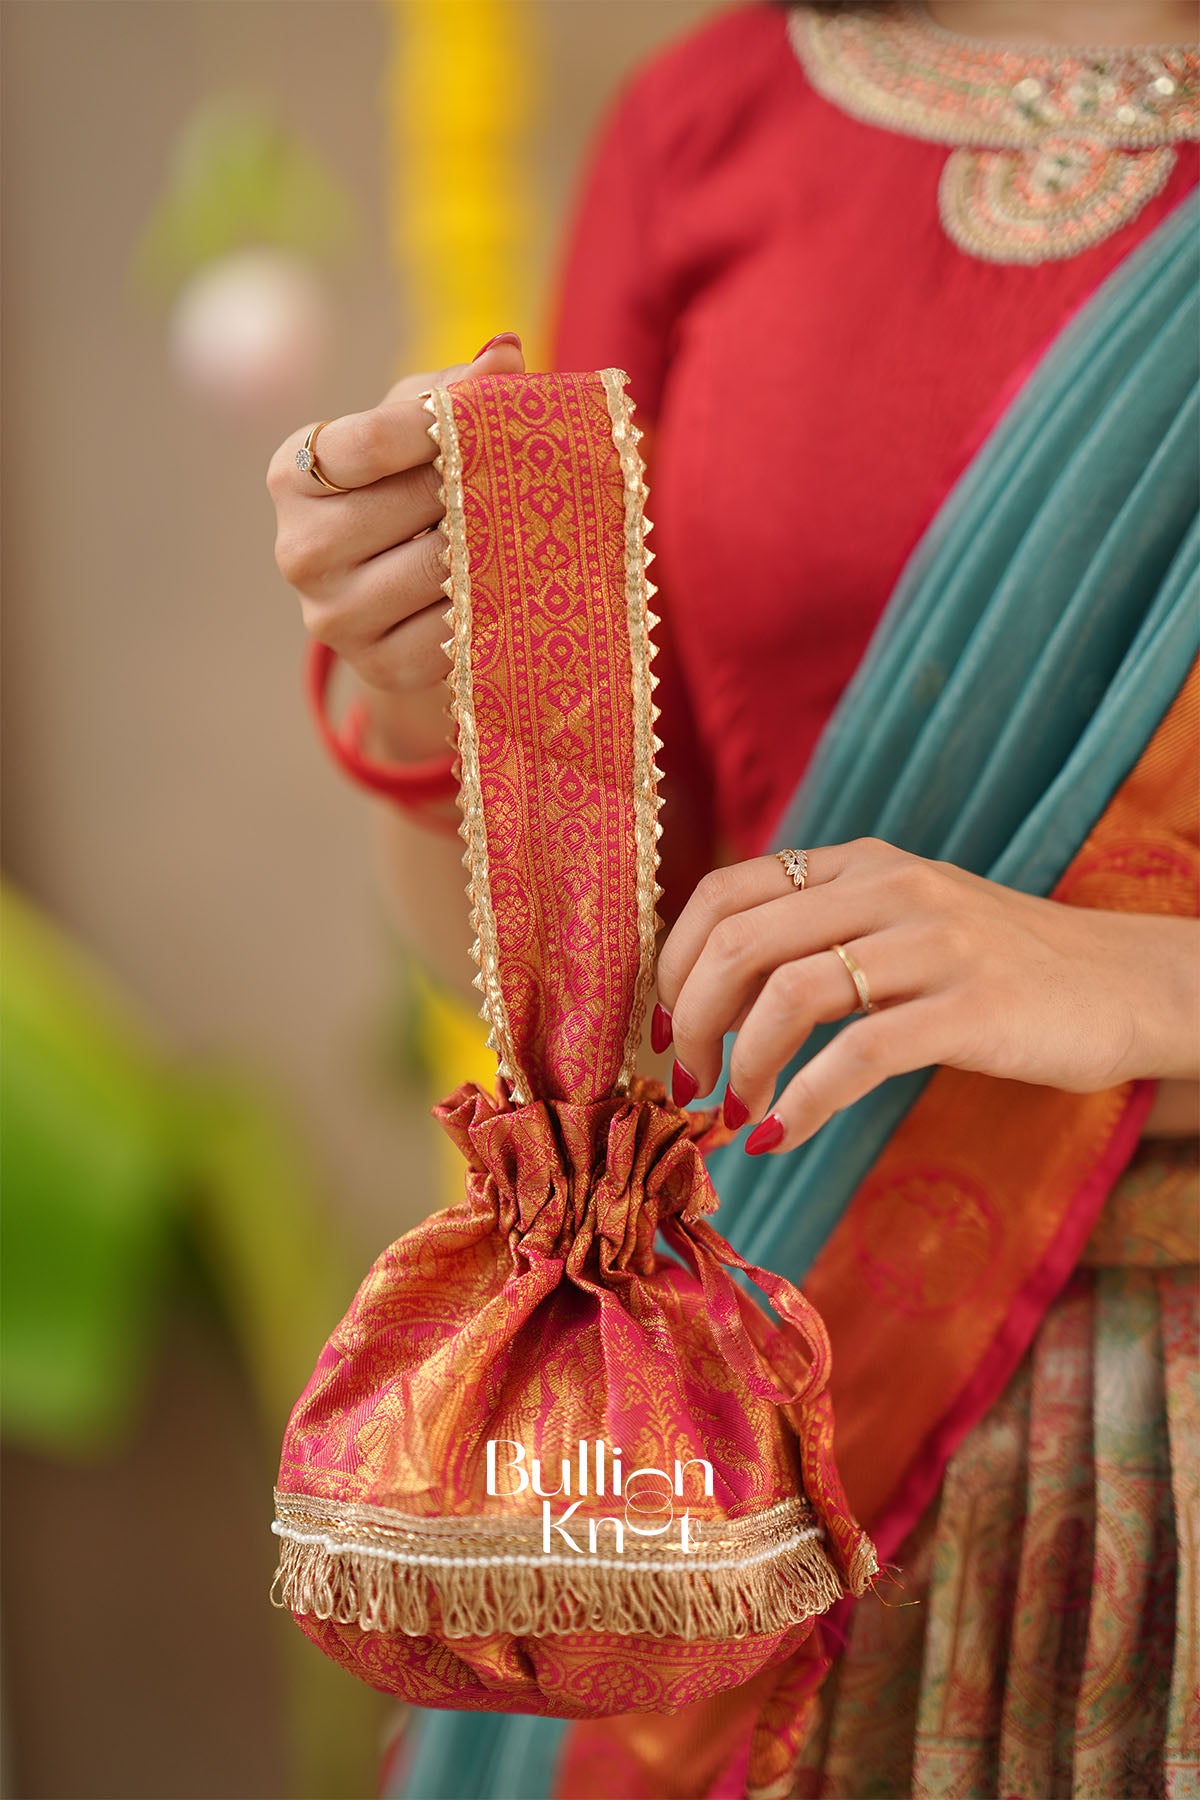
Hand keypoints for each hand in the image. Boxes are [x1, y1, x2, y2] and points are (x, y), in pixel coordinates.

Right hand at [266, 332, 524, 758]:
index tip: (495, 415)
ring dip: (489, 544)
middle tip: (523, 476)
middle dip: (474, 486)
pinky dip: (488, 602)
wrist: (400, 600)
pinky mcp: (378, 666)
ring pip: (436, 568)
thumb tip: (507, 354)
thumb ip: (455, 391)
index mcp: (293, 474)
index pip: (371, 442)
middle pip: (412, 505)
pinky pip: (452, 628)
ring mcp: (333, 616)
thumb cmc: (407, 489)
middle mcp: (298, 549)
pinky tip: (508, 580)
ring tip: (522, 524)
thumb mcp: (418, 432)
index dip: (442, 424)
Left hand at [653, 838, 1198, 1153]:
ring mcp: (932, 944)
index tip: (663, 1020)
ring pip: (788, 992)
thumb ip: (825, 936)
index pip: (726, 890)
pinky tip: (781, 1134)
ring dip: (740, 1064)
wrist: (1128, 982)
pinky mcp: (970, 1008)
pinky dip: (803, 1102)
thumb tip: (719, 995)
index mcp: (861, 865)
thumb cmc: (1002, 967)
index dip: (676, 959)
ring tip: (732, 1108)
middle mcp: (890, 889)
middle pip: (740, 942)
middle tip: (685, 1078)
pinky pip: (857, 1055)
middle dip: (691, 1019)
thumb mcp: (907, 922)